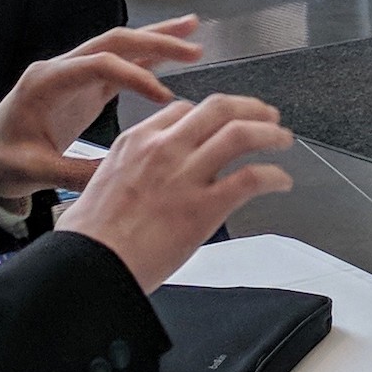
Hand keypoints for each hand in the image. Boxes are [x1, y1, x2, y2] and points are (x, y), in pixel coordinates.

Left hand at [0, 19, 203, 207]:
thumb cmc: (0, 161)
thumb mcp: (32, 171)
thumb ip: (73, 173)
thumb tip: (116, 176)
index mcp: (45, 83)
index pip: (98, 64)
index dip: (135, 76)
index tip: (164, 97)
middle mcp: (61, 71)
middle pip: (113, 42)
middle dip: (155, 41)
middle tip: (192, 46)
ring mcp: (73, 76)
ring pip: (119, 47)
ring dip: (155, 39)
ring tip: (191, 30)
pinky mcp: (83, 88)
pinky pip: (119, 64)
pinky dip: (146, 58)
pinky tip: (170, 55)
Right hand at [59, 95, 294, 291]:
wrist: (89, 264)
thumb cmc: (91, 237)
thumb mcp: (103, 182)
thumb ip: (133, 170)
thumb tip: (149, 180)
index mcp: (136, 141)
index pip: (183, 109)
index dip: (211, 113)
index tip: (223, 121)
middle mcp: (164, 149)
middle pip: (218, 108)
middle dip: (249, 108)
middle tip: (266, 115)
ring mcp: (186, 176)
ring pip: (240, 134)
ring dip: (269, 133)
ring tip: (282, 139)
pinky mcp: (205, 206)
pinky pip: (251, 177)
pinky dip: (273, 175)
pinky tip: (281, 181)